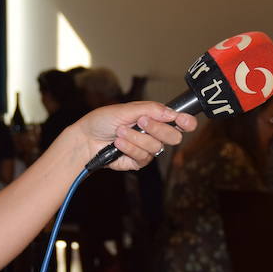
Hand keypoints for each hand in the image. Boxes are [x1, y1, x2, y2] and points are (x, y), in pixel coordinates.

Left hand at [68, 102, 196, 170]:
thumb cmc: (103, 120)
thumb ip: (151, 110)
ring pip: (155, 147)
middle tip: (140, 121)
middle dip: (157, 128)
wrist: (86, 138)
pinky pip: (143, 157)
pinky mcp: (137, 162)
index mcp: (154, 117)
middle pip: (173, 136)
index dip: (186, 122)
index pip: (179, 121)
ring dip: (136, 138)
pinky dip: (129, 148)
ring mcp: (147, 148)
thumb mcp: (126, 109)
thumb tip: (171, 113)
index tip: (185, 121)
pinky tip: (118, 143)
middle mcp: (154, 133)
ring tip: (119, 132)